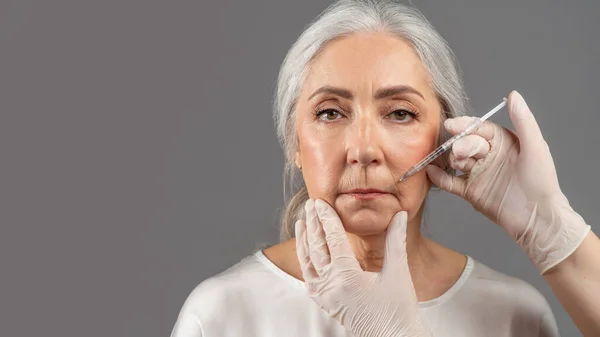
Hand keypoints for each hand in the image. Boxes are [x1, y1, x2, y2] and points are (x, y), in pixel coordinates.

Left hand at [295, 199, 429, 336]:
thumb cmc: (398, 310)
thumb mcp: (398, 272)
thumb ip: (396, 240)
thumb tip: (400, 214)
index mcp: (347, 276)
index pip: (331, 238)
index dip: (325, 217)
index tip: (319, 201)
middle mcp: (331, 286)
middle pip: (315, 247)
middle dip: (312, 223)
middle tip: (310, 204)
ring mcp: (325, 296)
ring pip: (306, 262)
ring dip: (304, 240)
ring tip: (301, 222)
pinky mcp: (326, 304)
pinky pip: (309, 279)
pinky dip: (305, 262)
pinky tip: (306, 252)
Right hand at [426, 90, 589, 273]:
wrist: (538, 219)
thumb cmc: (542, 183)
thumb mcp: (535, 147)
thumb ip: (523, 120)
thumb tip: (514, 95)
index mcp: (503, 143)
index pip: (478, 128)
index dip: (465, 125)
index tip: (452, 125)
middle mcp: (488, 156)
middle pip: (465, 143)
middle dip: (460, 145)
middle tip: (461, 153)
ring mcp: (478, 174)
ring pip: (455, 160)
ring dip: (450, 159)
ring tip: (455, 163)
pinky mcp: (470, 192)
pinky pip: (449, 182)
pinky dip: (439, 177)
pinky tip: (431, 172)